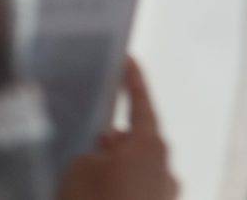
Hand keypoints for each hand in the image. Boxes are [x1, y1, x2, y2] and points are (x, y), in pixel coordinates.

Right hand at [58, 59, 177, 199]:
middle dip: (120, 135)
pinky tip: (101, 189)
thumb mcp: (80, 168)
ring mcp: (165, 194)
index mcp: (150, 147)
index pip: (142, 104)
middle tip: (97, 135)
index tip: (128, 60)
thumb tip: (107, 152)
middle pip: (142, 140)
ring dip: (119, 164)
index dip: (133, 81)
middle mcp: (166, 168)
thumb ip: (95, 150)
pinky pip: (139, 188)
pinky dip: (122, 184)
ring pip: (140, 167)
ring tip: (92, 169)